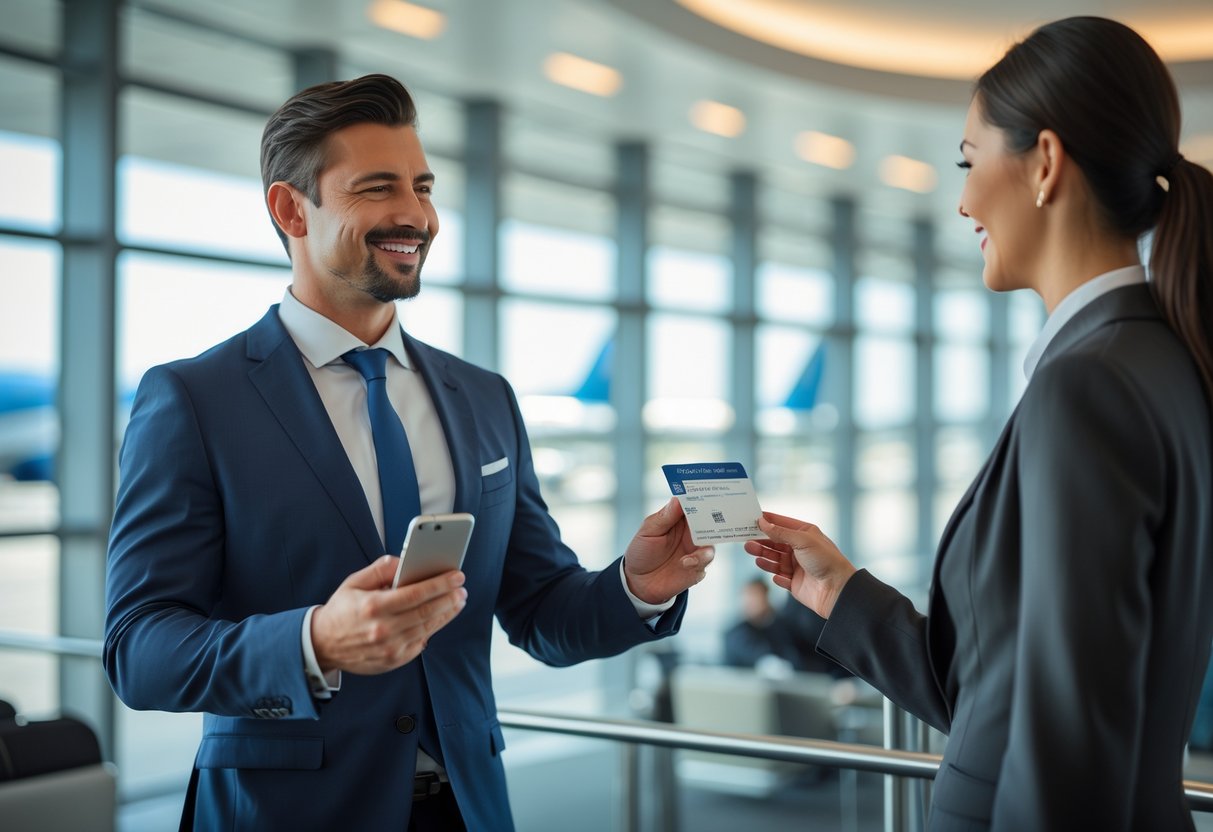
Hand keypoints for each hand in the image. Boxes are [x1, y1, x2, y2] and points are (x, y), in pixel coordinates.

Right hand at [310, 555, 466, 674]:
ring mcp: (390, 648)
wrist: (323, 645)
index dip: (440, 584)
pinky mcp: (394, 660)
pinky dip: (433, 629)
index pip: (416, 593)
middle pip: (426, 612)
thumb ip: (382, 569)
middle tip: (462, 589)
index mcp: (374, 607)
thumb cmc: (341, 610)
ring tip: (457, 601)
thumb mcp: (354, 582)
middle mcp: (383, 629)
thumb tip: (406, 561)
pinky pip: (420, 642)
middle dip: (449, 598)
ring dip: (447, 613)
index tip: (456, 576)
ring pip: (428, 628)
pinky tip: (440, 617)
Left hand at [623, 498, 714, 604]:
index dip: (700, 496)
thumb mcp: (648, 532)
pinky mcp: (699, 566)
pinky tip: (685, 563)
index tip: (706, 490)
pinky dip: (698, 560)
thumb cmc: (642, 552)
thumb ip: (664, 517)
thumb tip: (678, 499)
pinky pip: (706, 560)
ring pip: (712, 540)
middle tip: (715, 514)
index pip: (693, 503)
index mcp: (679, 518)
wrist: (639, 583)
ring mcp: (696, 549)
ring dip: (705, 542)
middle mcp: (691, 532)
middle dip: (714, 515)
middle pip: (709, 520)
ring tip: (693, 546)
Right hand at [744, 512, 856, 617]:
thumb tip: (762, 522)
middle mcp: (800, 549)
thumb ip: (780, 532)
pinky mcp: (795, 583)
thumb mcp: (802, 541)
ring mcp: (797, 566)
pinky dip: (774, 575)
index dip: (767, 521)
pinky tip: (772, 573)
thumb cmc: (826, 560)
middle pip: (775, 543)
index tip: (750, 519)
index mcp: (805, 534)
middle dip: (761, 541)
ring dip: (763, 556)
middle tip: (746, 540)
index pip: (782, 524)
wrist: (838, 590)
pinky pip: (780, 578)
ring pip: (774, 559)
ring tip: (751, 551)